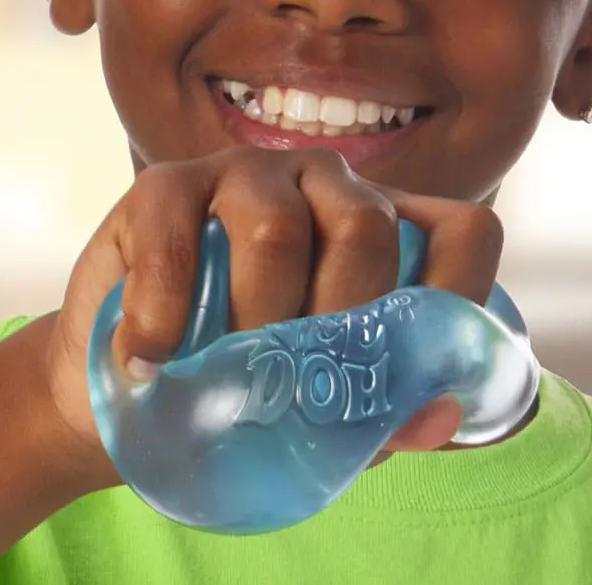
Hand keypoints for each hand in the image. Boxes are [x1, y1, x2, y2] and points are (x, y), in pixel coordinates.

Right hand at [44, 146, 503, 488]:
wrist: (129, 389)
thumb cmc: (241, 385)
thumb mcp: (320, 405)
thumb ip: (383, 408)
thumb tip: (438, 416)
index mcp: (381, 230)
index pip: (462, 233)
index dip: (460, 295)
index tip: (422, 373)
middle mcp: (324, 185)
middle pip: (367, 228)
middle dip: (339, 321)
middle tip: (298, 384)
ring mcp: (244, 175)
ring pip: (278, 228)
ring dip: (251, 320)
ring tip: (219, 374)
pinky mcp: (165, 185)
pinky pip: (175, 236)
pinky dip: (162, 314)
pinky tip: (152, 360)